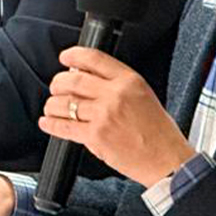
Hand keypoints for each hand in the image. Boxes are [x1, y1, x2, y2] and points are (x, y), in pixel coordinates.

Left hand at [39, 46, 193, 186]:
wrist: (167, 159)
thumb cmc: (159, 132)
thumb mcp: (144, 96)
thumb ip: (118, 86)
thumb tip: (87, 81)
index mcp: (130, 80)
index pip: (95, 59)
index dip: (74, 55)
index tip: (65, 58)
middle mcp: (115, 94)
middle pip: (73, 79)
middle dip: (58, 83)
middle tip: (56, 87)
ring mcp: (104, 115)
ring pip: (65, 103)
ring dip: (52, 105)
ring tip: (51, 107)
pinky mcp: (96, 136)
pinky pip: (65, 126)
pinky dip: (51, 124)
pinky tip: (48, 122)